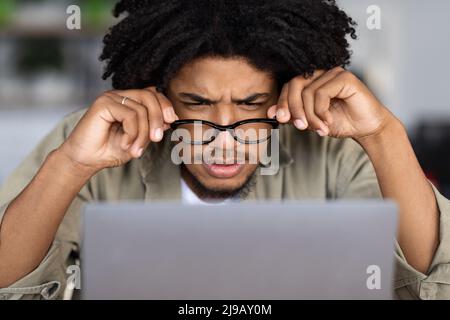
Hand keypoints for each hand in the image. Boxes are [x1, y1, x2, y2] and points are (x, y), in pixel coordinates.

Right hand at [58, 86, 177, 173]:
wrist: (86, 160)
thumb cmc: (110, 150)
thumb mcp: (139, 139)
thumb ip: (151, 128)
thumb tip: (169, 119)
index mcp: (129, 101)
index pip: (153, 94)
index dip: (165, 105)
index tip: (173, 121)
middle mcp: (120, 96)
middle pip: (150, 96)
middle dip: (158, 118)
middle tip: (156, 139)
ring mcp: (111, 98)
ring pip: (141, 109)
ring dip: (142, 134)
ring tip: (135, 150)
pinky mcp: (103, 103)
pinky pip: (130, 115)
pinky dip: (132, 133)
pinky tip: (125, 143)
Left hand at [268, 67, 393, 139]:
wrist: (365, 129)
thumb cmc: (340, 122)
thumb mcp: (310, 121)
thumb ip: (293, 115)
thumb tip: (270, 113)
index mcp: (312, 81)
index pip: (289, 86)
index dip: (281, 102)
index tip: (278, 119)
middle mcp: (321, 73)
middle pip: (294, 85)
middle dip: (293, 108)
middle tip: (298, 126)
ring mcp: (334, 73)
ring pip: (307, 92)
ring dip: (310, 115)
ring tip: (319, 128)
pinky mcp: (345, 77)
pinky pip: (321, 93)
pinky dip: (321, 111)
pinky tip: (328, 121)